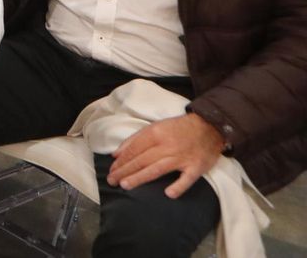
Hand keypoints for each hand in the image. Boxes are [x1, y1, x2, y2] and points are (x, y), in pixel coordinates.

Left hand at [106, 113, 224, 198]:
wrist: (210, 126)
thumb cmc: (178, 128)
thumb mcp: (154, 127)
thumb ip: (134, 140)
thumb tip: (116, 154)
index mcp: (155, 134)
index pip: (134, 150)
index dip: (121, 161)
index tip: (111, 170)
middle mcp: (167, 146)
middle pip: (142, 160)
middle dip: (124, 171)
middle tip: (111, 181)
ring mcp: (182, 157)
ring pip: (158, 169)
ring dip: (140, 177)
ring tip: (125, 185)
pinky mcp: (197, 167)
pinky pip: (187, 178)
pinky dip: (179, 186)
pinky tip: (169, 194)